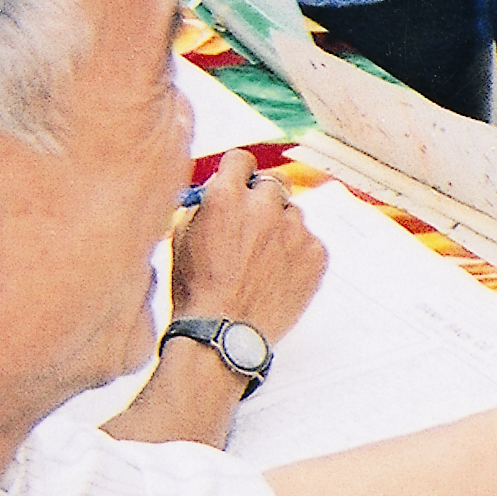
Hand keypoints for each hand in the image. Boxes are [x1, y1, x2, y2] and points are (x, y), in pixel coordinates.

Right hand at [171, 167, 326, 350]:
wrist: (223, 334)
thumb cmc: (198, 293)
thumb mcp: (181, 237)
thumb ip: (202, 205)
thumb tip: (215, 190)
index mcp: (226, 198)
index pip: (241, 160)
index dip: (239, 172)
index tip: (240, 182)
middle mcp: (263, 207)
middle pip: (274, 182)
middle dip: (263, 198)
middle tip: (254, 225)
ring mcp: (293, 230)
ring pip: (292, 213)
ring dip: (280, 229)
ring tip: (262, 261)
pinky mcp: (315, 254)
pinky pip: (309, 242)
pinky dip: (297, 254)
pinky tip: (277, 275)